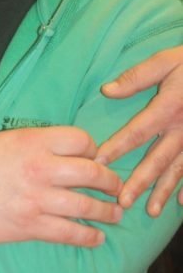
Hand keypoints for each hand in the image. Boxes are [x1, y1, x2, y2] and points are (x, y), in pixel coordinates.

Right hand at [0, 125, 122, 246]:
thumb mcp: (5, 141)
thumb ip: (35, 145)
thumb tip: (63, 155)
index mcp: (33, 141)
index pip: (81, 140)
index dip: (94, 149)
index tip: (95, 158)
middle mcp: (40, 167)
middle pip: (93, 172)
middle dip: (110, 181)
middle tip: (116, 187)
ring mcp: (37, 198)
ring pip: (87, 205)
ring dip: (107, 211)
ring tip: (115, 214)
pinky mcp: (29, 225)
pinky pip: (70, 232)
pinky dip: (89, 236)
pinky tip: (96, 237)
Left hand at [98, 45, 182, 214]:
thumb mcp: (166, 61)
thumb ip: (138, 76)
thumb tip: (106, 90)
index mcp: (168, 108)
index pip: (137, 132)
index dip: (116, 147)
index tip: (97, 163)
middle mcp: (182, 128)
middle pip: (158, 159)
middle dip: (140, 182)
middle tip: (123, 202)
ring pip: (179, 169)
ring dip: (164, 191)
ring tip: (151, 211)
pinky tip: (182, 203)